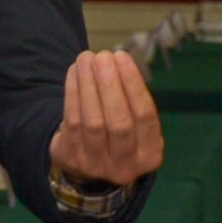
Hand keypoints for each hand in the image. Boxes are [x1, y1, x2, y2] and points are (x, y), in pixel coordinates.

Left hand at [52, 50, 162, 185]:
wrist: (89, 165)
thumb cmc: (119, 135)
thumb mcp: (137, 127)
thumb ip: (132, 100)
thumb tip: (116, 63)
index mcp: (149, 154)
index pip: (145, 116)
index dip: (133, 85)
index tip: (122, 57)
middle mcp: (125, 166)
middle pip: (119, 123)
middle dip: (110, 85)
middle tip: (103, 56)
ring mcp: (96, 165)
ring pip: (93, 122)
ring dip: (88, 85)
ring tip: (86, 59)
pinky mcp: (72, 158)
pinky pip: (72, 122)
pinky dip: (73, 92)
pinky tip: (75, 72)